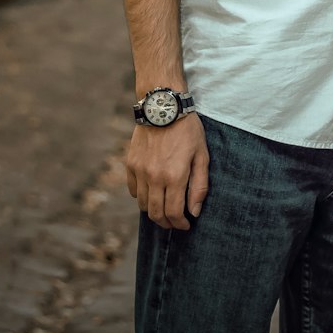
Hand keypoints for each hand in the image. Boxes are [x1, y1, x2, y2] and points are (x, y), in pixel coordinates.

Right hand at [125, 113, 209, 230]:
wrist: (163, 106)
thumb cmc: (187, 130)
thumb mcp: (202, 155)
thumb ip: (199, 186)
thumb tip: (194, 211)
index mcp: (174, 176)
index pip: (173, 213)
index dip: (179, 224)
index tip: (185, 225)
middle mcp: (154, 177)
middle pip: (156, 214)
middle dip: (166, 223)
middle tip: (175, 222)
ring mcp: (140, 171)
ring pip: (143, 205)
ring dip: (154, 211)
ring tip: (164, 208)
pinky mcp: (130, 163)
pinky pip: (133, 190)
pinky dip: (141, 196)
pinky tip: (152, 192)